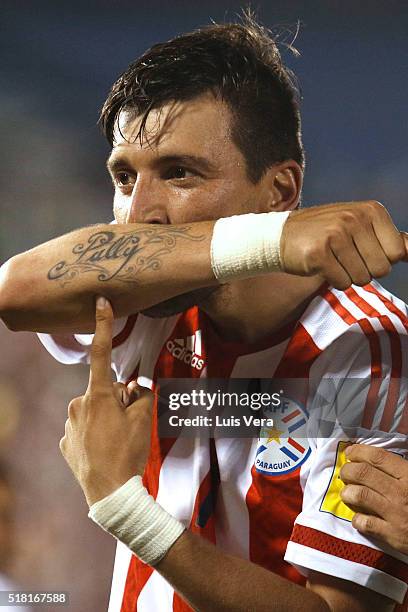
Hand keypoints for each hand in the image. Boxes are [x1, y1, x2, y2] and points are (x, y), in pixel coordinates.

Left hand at [59, 296, 154, 505]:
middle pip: (103, 390)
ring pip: (92, 410)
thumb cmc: (129, 454)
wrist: (110, 494)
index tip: (100, 301)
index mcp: (99, 395)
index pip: (102, 352)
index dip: (102, 324)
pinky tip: (103, 450)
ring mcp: (68, 425)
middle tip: (129, 424)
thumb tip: (135, 388)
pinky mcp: (65, 442)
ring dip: (105, 417)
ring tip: (116, 441)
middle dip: (117, 400)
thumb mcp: (144, 421)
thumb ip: (142, 396)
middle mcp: (78, 405)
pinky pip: (82, 429)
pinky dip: (94, 434)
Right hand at [280, 201, 407, 288]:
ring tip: (332, 259)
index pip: (397, 253)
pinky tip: (321, 264)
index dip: (379, 259)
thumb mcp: (360, 227)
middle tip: (344, 256)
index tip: (360, 248)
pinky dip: (333, 280)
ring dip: (347, 276)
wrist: (281, 236)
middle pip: (381, 269)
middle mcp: (355, 218)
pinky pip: (342, 283)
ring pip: (362, 279)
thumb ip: (390, 239)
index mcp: (371, 210)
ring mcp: (336, 235)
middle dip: (364, 270)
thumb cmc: (325, 234)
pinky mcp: (319, 254)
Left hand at [339, 444, 407, 552]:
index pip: (378, 457)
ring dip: (348, 492)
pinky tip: (358, 518)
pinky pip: (366, 523)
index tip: (350, 452)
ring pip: (360, 495)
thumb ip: (400, 469)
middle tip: (345, 473)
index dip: (359, 452)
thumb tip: (377, 459)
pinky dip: (357, 519)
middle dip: (348, 470)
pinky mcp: (392, 534)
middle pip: (363, 473)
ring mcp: (395, 513)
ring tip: (347, 493)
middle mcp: (400, 492)